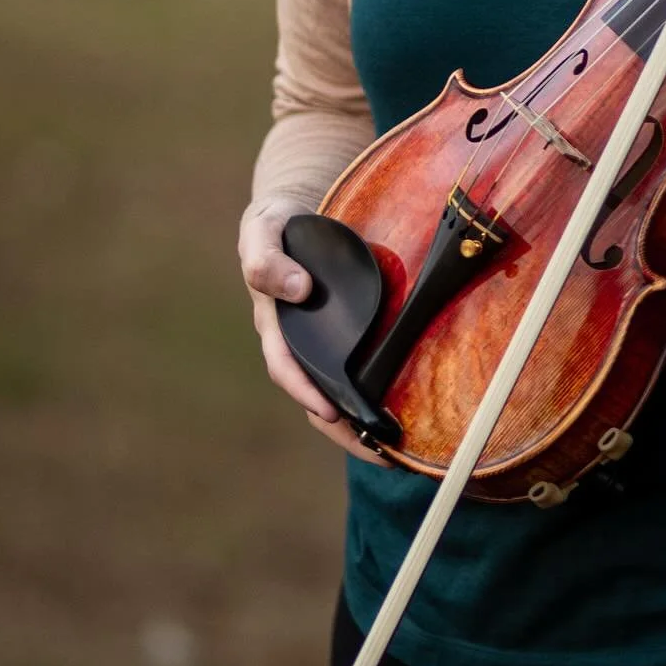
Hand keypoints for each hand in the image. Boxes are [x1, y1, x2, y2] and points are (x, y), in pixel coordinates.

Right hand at [238, 194, 388, 465]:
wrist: (292, 213)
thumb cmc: (274, 227)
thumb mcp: (262, 234)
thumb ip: (268, 260)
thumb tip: (298, 290)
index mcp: (275, 325)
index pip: (288, 369)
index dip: (307, 392)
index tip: (331, 413)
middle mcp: (298, 339)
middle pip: (316, 394)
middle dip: (344, 428)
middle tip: (380, 451)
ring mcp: (320, 338)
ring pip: (338, 388)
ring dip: (361, 419)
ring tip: (396, 444)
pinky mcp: (343, 330)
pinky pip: (356, 365)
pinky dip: (374, 386)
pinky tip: (403, 400)